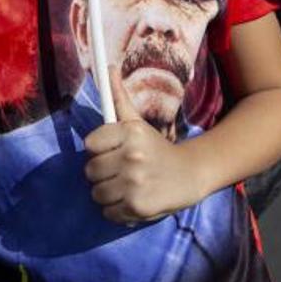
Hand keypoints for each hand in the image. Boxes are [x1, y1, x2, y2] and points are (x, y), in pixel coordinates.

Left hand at [84, 69, 204, 224]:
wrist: (191, 174)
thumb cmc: (157, 147)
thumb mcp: (138, 123)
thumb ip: (119, 98)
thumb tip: (108, 69)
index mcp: (130, 133)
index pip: (89, 144)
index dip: (99, 150)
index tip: (112, 152)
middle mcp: (132, 157)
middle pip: (90, 171)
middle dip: (102, 173)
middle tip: (120, 171)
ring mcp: (134, 183)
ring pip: (96, 194)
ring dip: (107, 193)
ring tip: (125, 186)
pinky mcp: (137, 207)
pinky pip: (108, 212)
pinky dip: (116, 210)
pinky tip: (131, 200)